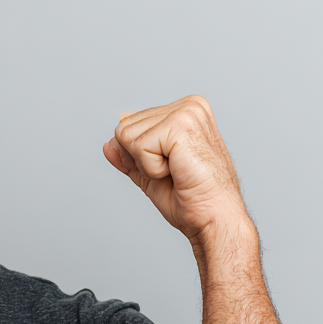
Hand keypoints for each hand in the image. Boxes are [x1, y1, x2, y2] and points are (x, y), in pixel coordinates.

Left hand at [102, 95, 249, 241]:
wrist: (214, 217)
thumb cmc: (193, 200)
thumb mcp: (150, 174)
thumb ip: (130, 157)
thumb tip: (108, 145)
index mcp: (185, 112)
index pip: (131, 125)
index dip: (139, 157)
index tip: (171, 170)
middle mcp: (188, 106)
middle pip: (124, 128)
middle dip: (141, 159)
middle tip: (173, 173)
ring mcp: (186, 112)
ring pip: (127, 136)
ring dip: (147, 164)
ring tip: (177, 171)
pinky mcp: (181, 124)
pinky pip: (138, 146)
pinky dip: (151, 168)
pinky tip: (177, 171)